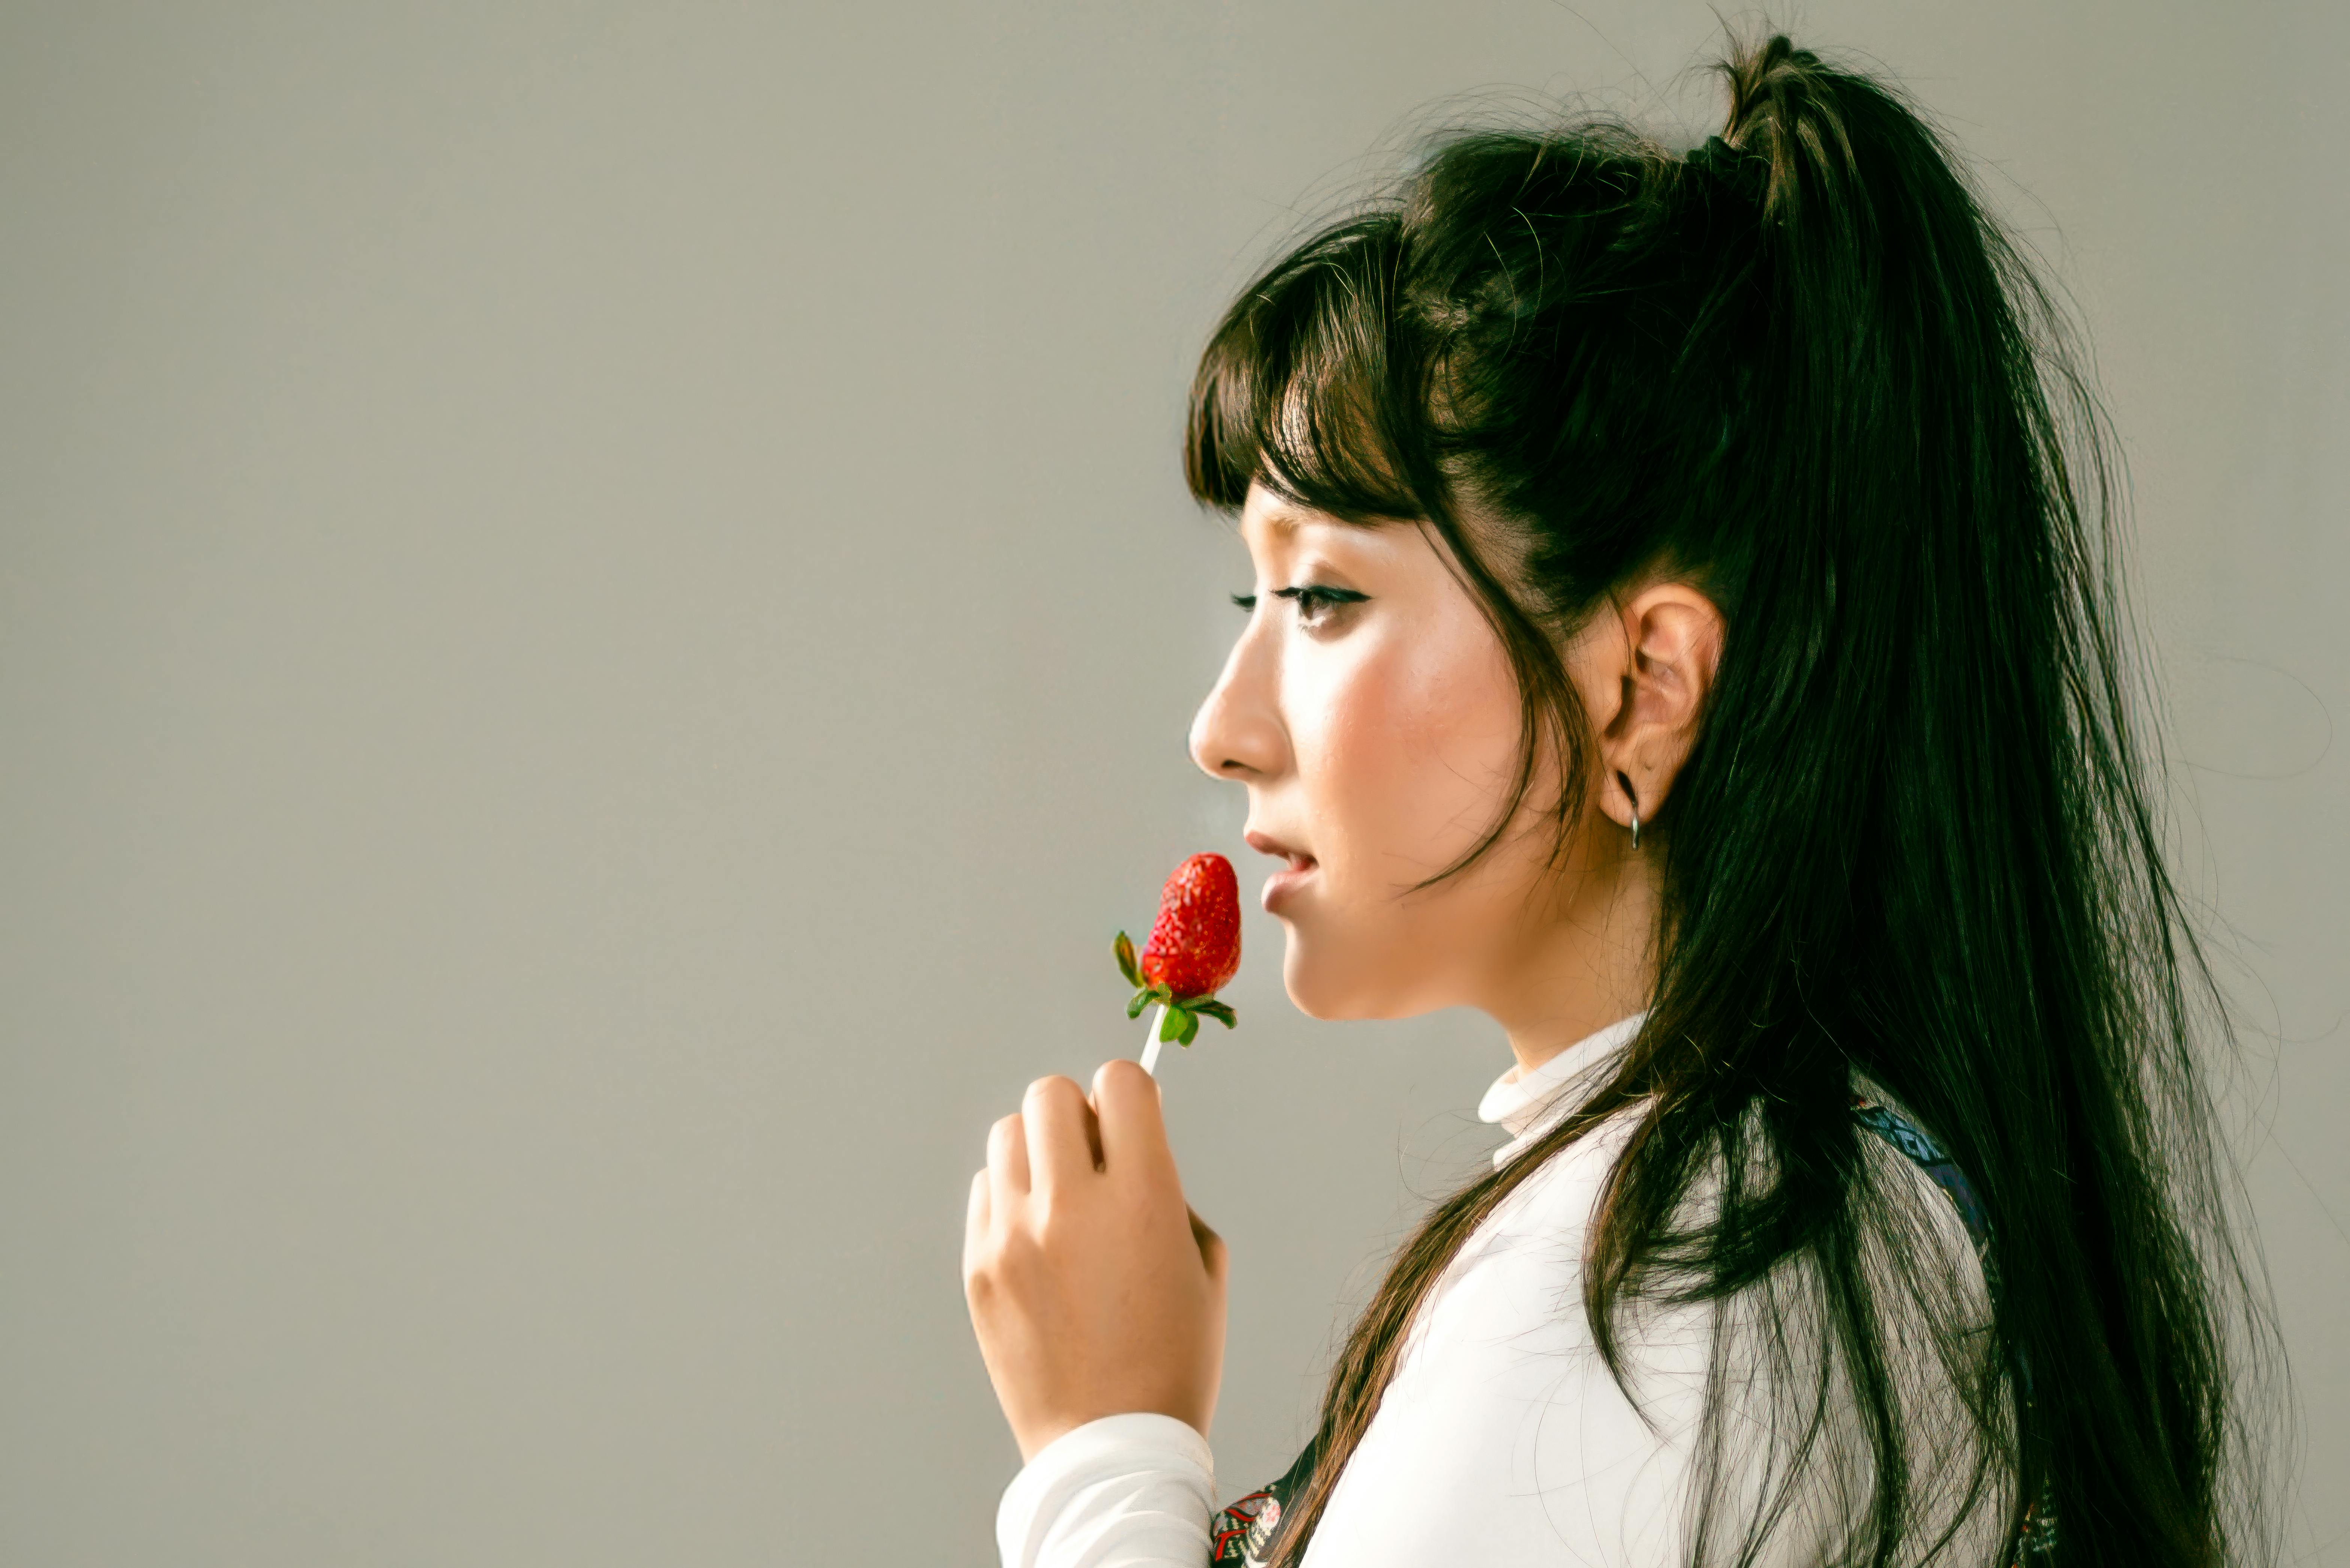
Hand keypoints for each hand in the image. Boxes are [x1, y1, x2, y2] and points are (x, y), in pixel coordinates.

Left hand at [962, 1059, 1227, 1461]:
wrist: (1111, 1448)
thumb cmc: (1172, 1357)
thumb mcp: (1203, 1264)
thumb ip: (1168, 1188)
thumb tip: (1129, 1140)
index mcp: (1142, 1199)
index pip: (1121, 1082)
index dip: (1132, 1092)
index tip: (1135, 1121)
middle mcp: (1072, 1206)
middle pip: (1051, 1095)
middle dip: (1078, 1113)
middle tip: (1094, 1157)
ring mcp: (1014, 1237)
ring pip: (1008, 1134)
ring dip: (1038, 1149)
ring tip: (1061, 1197)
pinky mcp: (979, 1268)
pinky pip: (985, 1191)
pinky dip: (1011, 1197)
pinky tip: (1037, 1240)